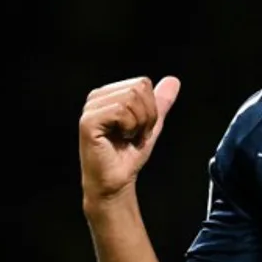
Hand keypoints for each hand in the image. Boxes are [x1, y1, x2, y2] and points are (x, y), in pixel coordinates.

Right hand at [79, 76, 180, 203]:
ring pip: (131, 98)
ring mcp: (91, 108)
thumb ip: (160, 102)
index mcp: (109, 94)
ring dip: (138, 123)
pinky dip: (129, 127)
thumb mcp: (151, 123)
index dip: (151, 108)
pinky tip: (120, 138)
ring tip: (128, 137)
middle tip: (136, 134)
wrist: (116, 181)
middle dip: (147, 115)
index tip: (142, 128)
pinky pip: (121, 111)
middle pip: (138, 88)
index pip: (143, 83)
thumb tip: (173, 80)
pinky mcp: (88, 121)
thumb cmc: (128, 155)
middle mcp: (97, 97)